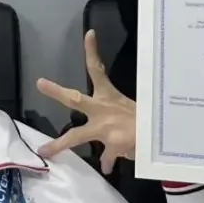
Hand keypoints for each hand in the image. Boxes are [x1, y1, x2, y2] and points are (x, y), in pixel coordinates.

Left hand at [33, 30, 135, 172]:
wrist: (164, 136)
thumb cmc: (147, 120)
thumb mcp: (134, 110)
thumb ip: (119, 117)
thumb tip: (114, 127)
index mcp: (109, 97)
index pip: (98, 69)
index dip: (92, 51)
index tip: (88, 34)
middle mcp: (103, 109)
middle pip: (75, 98)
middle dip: (56, 92)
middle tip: (40, 83)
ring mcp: (106, 127)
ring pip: (76, 136)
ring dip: (59, 143)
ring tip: (44, 149)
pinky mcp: (112, 144)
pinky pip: (105, 156)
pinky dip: (106, 162)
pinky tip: (106, 168)